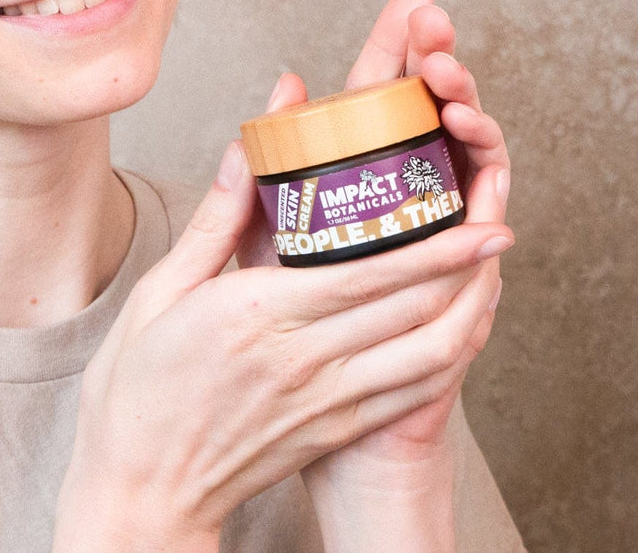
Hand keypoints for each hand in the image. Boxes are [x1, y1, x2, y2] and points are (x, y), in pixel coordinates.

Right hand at [53, 73, 513, 549]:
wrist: (142, 490)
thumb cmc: (138, 387)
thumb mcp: (160, 290)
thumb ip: (217, 219)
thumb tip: (250, 147)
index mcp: (259, 314)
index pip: (370, 272)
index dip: (436, 244)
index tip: (479, 213)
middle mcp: (303, 359)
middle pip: (412, 307)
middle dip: (466, 263)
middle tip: (499, 223)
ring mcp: (326, 400)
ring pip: (426, 352)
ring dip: (469, 310)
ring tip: (491, 273)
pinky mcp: (335, 428)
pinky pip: (411, 391)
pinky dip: (447, 355)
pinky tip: (458, 328)